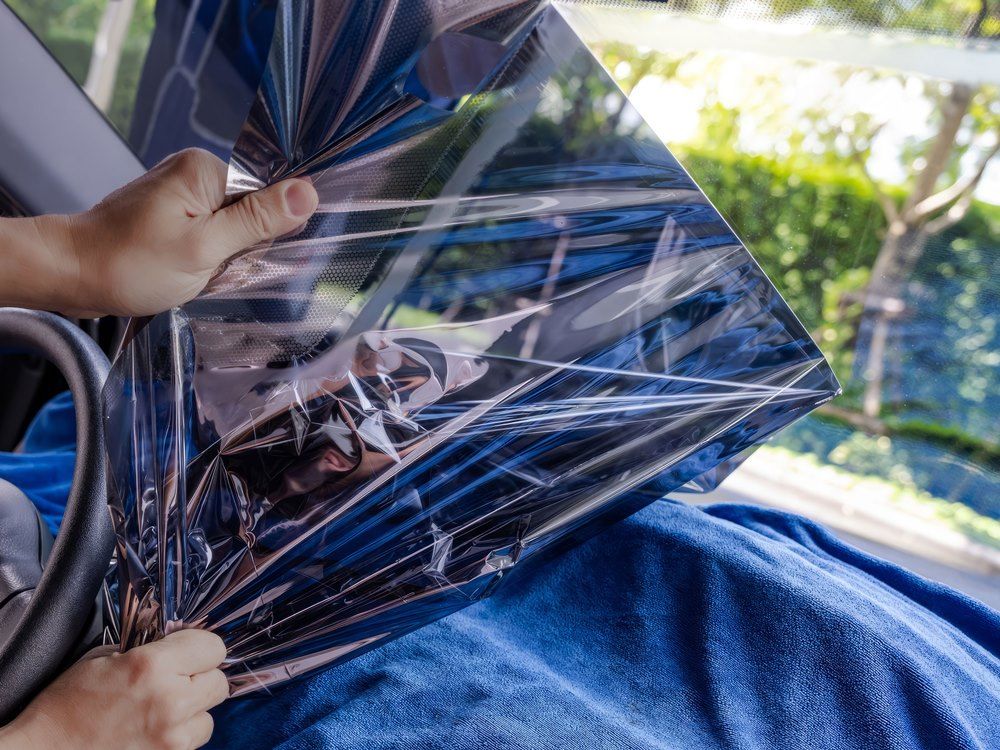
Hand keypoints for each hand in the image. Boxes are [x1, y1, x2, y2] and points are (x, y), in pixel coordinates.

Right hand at [0, 630, 228, 749]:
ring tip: (160, 711)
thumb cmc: (67, 704)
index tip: (187, 651)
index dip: (200, 647)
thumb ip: (150, 648)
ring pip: (209, 718)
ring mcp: (170, 738)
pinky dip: (179, 737)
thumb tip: (178, 644)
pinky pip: (191, 744)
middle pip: (219, 682)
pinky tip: (152, 732)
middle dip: (201, 678)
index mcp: (152, 666)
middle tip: (175, 681)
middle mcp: (169, 701)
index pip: (213, 647)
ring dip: (192, 713)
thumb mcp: (105, 657)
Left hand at [32, 148, 318, 316]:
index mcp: (205, 169)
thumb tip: (308, 192)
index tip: (242, 257)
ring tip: (195, 270)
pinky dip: (208, 257)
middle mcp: (194, 172)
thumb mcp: (204, 248)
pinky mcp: (174, 212)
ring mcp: (182, 192)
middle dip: (242, 248)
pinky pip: (212, 233)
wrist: (71, 275)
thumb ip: (257, 221)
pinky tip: (190, 270)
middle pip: (253, 211)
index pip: (268, 195)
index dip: (264, 231)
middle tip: (212, 268)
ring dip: (224, 257)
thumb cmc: (129, 264)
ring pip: (233, 227)